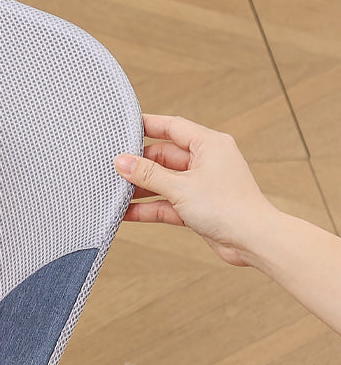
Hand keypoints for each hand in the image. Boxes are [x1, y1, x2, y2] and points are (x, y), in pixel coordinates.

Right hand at [113, 113, 281, 267]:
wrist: (252, 240)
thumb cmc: (230, 207)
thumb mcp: (180, 187)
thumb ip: (148, 174)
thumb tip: (123, 162)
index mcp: (209, 144)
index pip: (172, 127)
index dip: (147, 125)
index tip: (124, 127)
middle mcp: (206, 161)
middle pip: (164, 156)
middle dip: (139, 164)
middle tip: (113, 169)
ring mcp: (201, 185)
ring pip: (163, 181)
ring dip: (141, 188)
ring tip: (115, 192)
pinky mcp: (197, 206)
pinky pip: (166, 202)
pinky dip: (148, 207)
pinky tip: (127, 212)